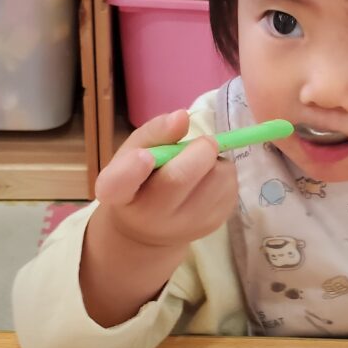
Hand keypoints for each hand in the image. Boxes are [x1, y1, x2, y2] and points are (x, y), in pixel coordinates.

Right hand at [94, 109, 237, 249]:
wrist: (150, 230)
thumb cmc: (140, 180)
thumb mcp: (135, 151)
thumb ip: (155, 132)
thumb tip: (182, 117)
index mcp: (118, 193)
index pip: (120, 184)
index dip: (133, 169)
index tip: (143, 156)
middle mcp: (150, 216)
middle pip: (179, 178)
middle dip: (200, 150)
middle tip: (202, 143)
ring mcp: (184, 226)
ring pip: (216, 179)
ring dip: (215, 162)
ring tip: (200, 166)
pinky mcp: (212, 226)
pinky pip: (229, 188)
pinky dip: (223, 175)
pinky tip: (207, 181)